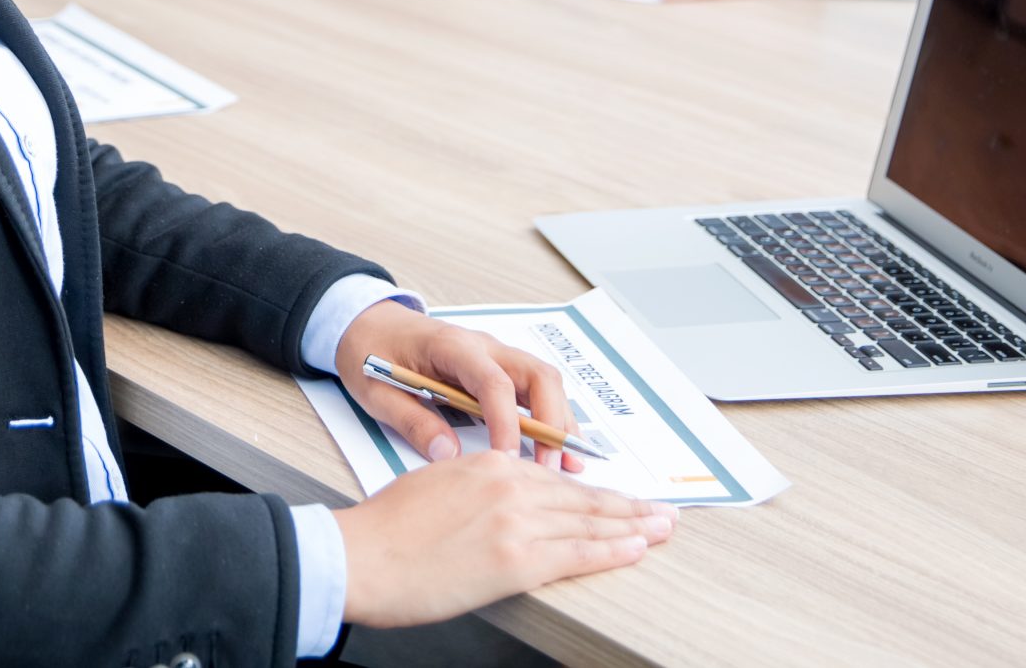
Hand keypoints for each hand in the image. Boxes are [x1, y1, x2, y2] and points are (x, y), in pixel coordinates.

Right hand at [333, 454, 672, 627]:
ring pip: (590, 522)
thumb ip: (474, 486)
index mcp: (488, 465)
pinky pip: (579, 553)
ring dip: (633, 526)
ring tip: (662, 528)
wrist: (363, 556)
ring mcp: (517, 523)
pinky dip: (614, 550)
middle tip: (661, 511)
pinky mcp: (518, 560)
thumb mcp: (434, 483)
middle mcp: (510, 486)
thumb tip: (495, 503)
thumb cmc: (385, 528)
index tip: (617, 496)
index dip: (593, 490)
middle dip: (628, 505)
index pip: (555, 479)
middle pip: (582, 497)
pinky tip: (636, 547)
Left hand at [337, 299, 579, 472]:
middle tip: (551, 469)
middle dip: (552, 421)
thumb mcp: (376, 391)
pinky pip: (534, 389)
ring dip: (560, 421)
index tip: (508, 459)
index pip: (492, 382)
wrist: (364, 322)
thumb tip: (448, 454)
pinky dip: (551, 418)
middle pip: (536, 375)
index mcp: (450, 346)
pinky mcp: (497, 367)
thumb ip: (412, 421)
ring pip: (543, 381)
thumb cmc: (370, 352)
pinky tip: (557, 450)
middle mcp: (482, 345)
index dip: (506, 422)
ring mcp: (494, 354)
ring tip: (568, 466)